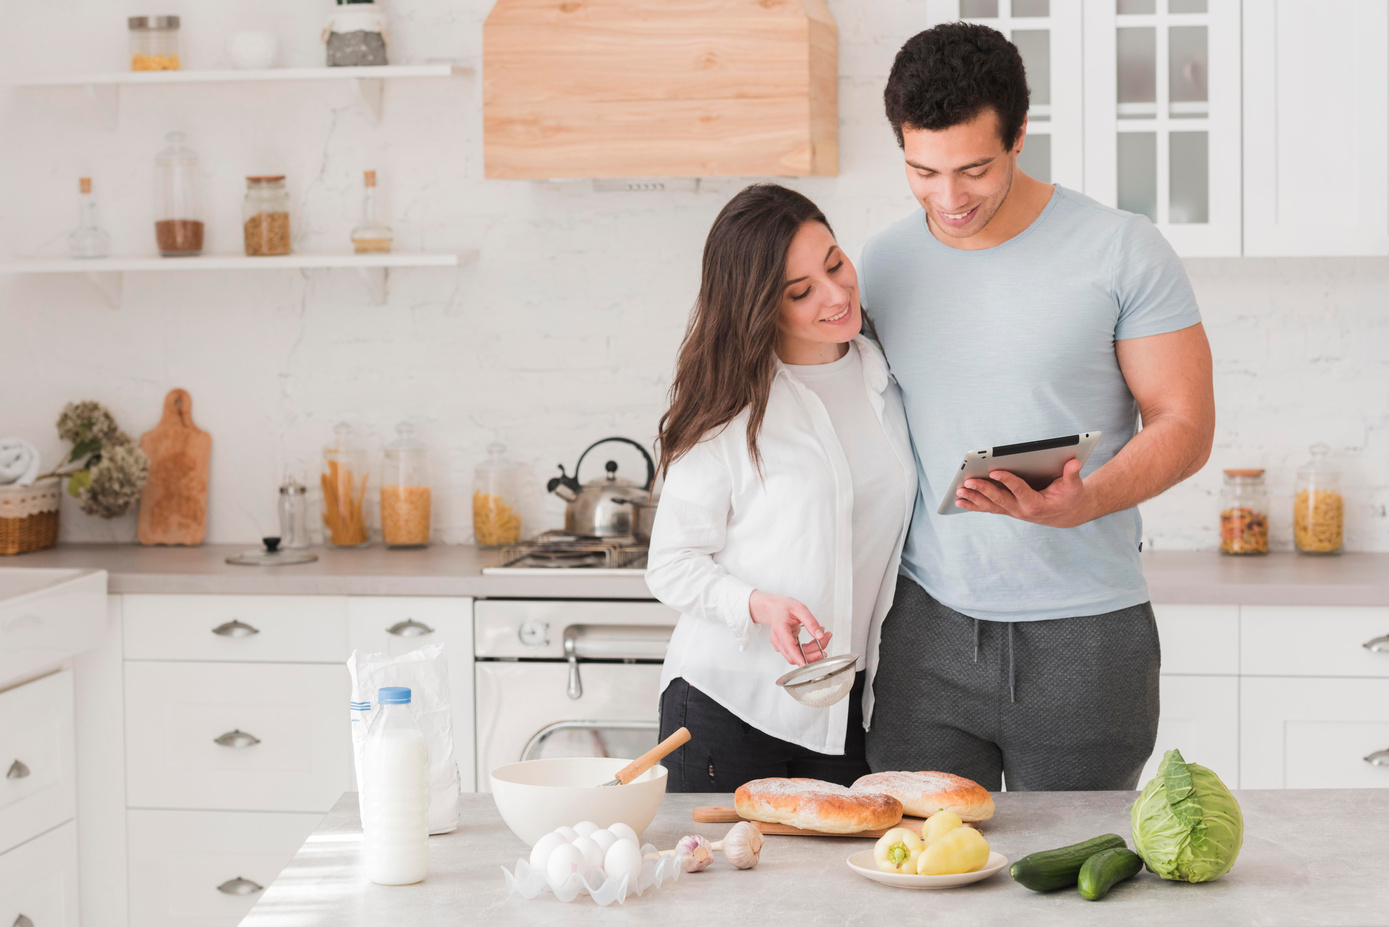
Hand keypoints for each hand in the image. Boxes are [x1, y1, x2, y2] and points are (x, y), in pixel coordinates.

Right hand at [748, 590, 830, 665]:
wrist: (774, 609)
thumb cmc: (784, 607)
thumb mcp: (800, 609)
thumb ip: (811, 622)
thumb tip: (820, 636)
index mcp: (780, 629)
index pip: (788, 646)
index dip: (797, 656)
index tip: (804, 663)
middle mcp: (779, 640)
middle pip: (795, 655)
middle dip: (813, 652)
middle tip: (826, 640)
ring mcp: (781, 646)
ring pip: (798, 656)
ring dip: (813, 651)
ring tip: (824, 638)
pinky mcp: (786, 648)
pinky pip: (799, 653)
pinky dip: (809, 649)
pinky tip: (817, 641)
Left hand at [953, 458, 1095, 527]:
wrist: (1066, 514)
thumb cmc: (1069, 496)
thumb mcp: (1074, 486)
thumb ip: (1071, 474)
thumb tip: (1074, 461)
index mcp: (1037, 504)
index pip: (1019, 490)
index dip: (1007, 480)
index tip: (994, 470)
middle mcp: (1022, 510)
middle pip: (1000, 500)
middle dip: (983, 490)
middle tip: (967, 481)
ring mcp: (1013, 511)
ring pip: (990, 506)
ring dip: (973, 499)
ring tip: (958, 492)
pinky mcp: (1008, 509)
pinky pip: (988, 508)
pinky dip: (974, 504)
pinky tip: (960, 500)